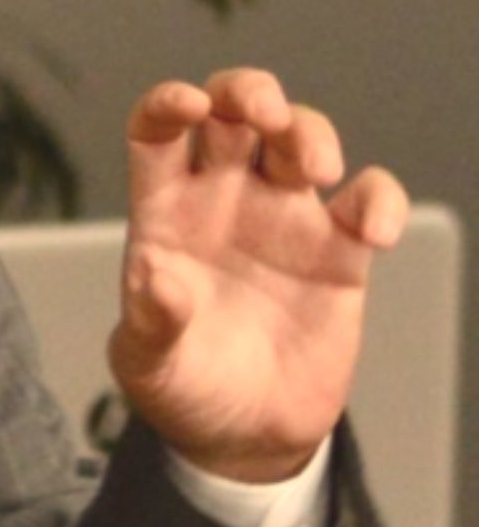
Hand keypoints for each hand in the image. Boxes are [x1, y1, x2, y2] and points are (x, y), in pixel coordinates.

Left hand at [108, 69, 408, 481]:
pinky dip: (379, 199)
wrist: (242, 435)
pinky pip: (366, 202)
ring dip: (310, 132)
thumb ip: (150, 319)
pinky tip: (372, 229)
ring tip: (316, 169)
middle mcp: (222, 198)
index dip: (168, 103)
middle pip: (233, 111)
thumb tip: (154, 276)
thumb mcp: (148, 359)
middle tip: (264, 114)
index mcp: (164, 208)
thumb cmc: (180, 385)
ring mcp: (282, 219)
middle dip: (249, 91)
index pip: (157, 129)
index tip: (187, 104)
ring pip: (299, 138)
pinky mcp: (338, 254)